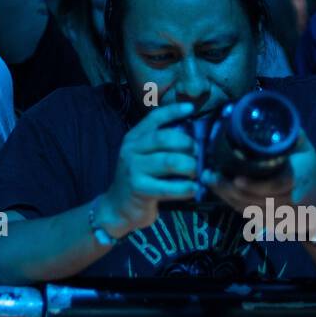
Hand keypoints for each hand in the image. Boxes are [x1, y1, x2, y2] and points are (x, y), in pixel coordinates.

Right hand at [102, 101, 198, 236]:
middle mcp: (131, 150)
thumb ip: (160, 146)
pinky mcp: (139, 189)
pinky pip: (168, 187)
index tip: (191, 108)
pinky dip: (186, 188)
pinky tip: (194, 189)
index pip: (154, 118)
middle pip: (164, 138)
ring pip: (169, 161)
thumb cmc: (138, 180)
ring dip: (189, 166)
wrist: (117, 207)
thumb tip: (193, 137)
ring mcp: (134, 169)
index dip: (173, 111)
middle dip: (187, 144)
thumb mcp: (143, 157)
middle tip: (198, 154)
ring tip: (196, 173)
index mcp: (133, 138)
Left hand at [202, 131, 315, 218]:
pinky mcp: (271, 224)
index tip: (236, 178)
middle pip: (255, 198)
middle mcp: (291, 200)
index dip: (256, 185)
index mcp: (299, 178)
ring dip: (226, 195)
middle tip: (210, 175)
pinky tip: (219, 190)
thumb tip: (270, 114)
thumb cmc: (308, 169)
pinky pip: (248, 215)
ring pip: (248, 208)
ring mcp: (281, 215)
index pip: (277, 184)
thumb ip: (290, 135)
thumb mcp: (305, 149)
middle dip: (230, 188)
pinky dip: (231, 203)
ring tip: (209, 179)